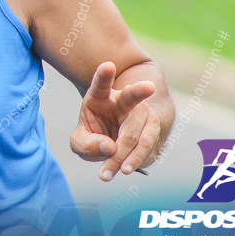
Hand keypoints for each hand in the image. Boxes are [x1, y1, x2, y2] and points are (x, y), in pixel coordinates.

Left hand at [70, 61, 159, 181]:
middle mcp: (123, 101)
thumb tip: (110, 148)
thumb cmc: (94, 136)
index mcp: (100, 97)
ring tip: (122, 170)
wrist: (116, 141)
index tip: (108, 64)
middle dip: (138, 92)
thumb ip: (86, 144)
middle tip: (127, 121)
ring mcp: (142, 114)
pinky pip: (149, 147)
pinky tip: (125, 168)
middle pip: (131, 97)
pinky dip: (137, 161)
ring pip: (142, 130)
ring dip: (132, 153)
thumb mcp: (80, 141)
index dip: (103, 74)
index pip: (100, 84)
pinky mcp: (155, 131)